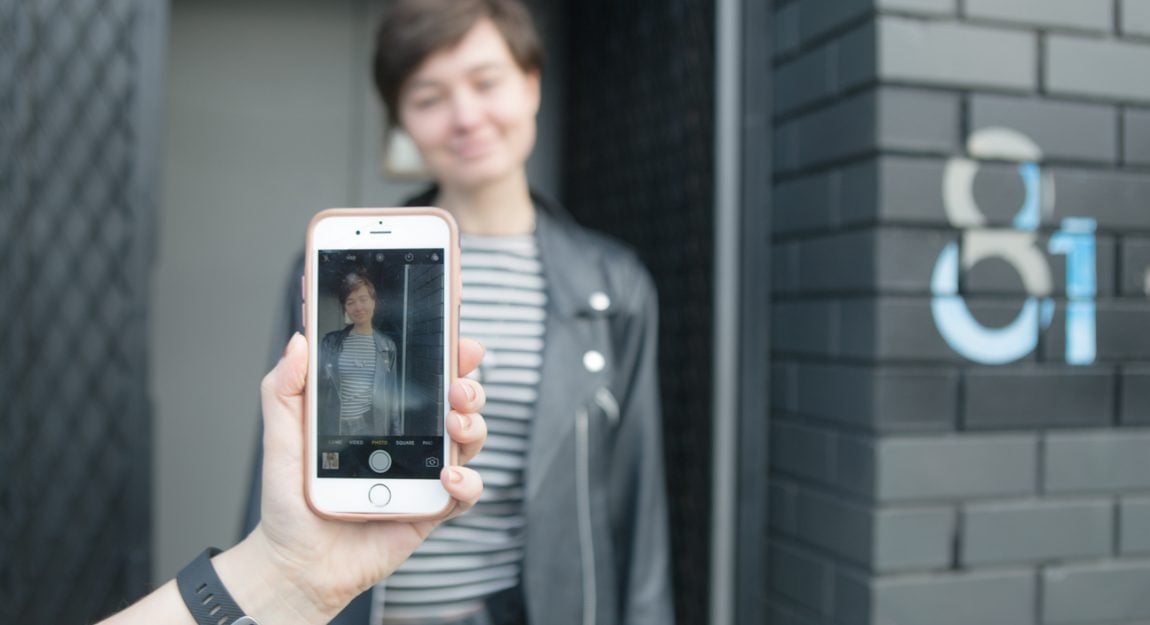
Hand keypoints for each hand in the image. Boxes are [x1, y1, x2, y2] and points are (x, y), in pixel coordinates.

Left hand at [217, 334, 487, 622]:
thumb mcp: (282, 437)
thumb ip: (285, 388)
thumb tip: (298, 342)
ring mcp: (423, 472)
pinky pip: (466, 491)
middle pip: (459, 400)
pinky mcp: (431, 507)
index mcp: (381, 414)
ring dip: (472, 425)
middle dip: (470, 385)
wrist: (296, 562)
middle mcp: (409, 438)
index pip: (422, 374)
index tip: (458, 340)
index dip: (447, 353)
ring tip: (454, 424)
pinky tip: (446, 475)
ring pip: (470, 438)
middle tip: (457, 385)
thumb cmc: (291, 500)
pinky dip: (466, 481)